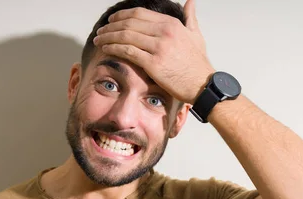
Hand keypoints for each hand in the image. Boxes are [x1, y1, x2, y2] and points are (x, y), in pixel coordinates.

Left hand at [93, 0, 214, 103]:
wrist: (204, 85)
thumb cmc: (199, 64)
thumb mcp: (196, 36)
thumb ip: (190, 18)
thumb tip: (191, 2)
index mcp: (172, 24)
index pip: (140, 13)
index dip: (123, 15)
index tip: (113, 20)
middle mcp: (164, 32)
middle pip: (129, 23)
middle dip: (111, 25)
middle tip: (101, 30)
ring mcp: (158, 47)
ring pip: (125, 36)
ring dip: (108, 36)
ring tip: (99, 39)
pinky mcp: (153, 63)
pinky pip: (127, 51)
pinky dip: (113, 48)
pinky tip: (106, 49)